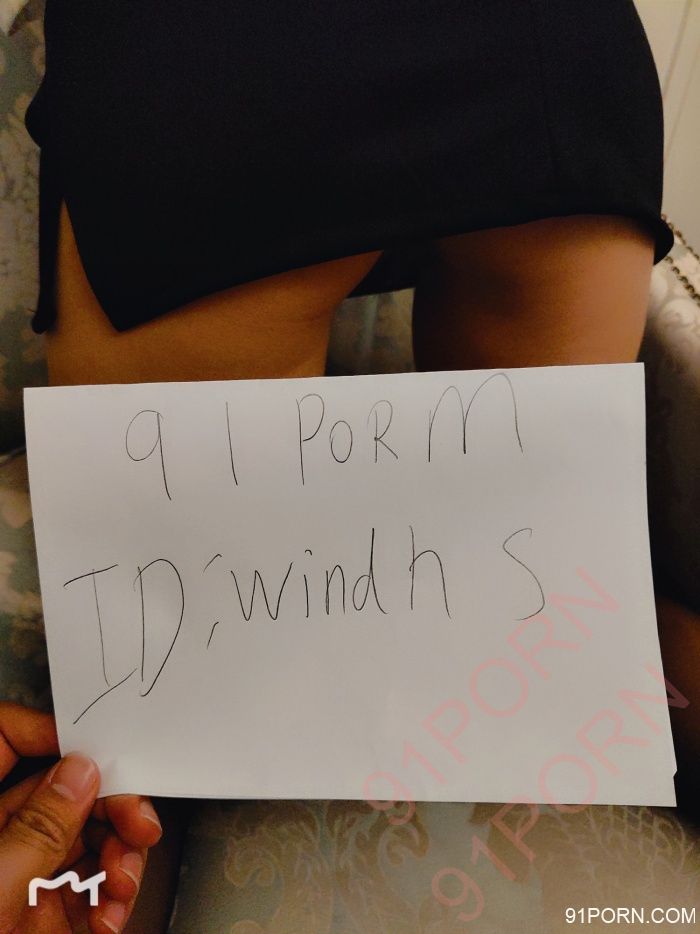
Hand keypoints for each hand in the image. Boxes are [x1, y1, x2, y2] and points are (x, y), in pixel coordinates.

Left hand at [0, 703, 161, 932]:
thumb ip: (35, 832)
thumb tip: (79, 773)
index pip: (3, 739)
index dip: (49, 731)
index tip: (94, 748)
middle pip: (61, 787)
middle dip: (108, 804)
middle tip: (138, 824)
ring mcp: (19, 876)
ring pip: (85, 834)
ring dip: (119, 855)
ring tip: (124, 886)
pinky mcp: (43, 914)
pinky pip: (90, 884)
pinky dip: (113, 897)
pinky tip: (112, 916)